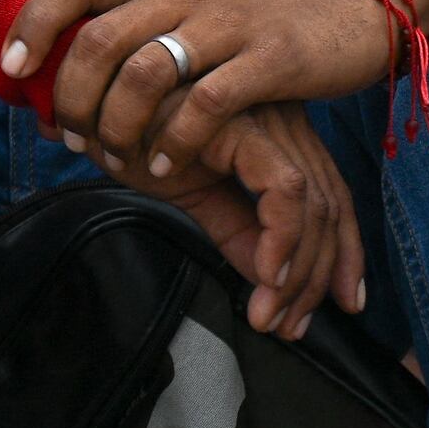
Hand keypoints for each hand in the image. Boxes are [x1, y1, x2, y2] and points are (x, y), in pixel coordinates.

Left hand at [5, 0, 428, 188]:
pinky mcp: (271, 58)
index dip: (34, 23)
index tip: (9, 68)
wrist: (350, 4)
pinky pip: (207, 103)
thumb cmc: (255, 15)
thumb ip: (137, 19)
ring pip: (145, 72)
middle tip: (68, 136)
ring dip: (118, 124)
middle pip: (100, 40)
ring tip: (113, 157)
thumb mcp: (189, 0)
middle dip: (71, 96)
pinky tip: (165, 166)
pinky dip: (176, 139)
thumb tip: (63, 59)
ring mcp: (228, 21)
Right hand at [100, 98, 362, 338]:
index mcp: (275, 130)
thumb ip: (236, 229)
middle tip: (292, 327)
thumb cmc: (130, 133)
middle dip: (319, 276)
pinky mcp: (242, 124)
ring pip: (312, 206)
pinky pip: (283, 191)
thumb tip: (271, 282)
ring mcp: (265, 118)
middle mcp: (282, 119)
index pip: (331, 197)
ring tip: (270, 316)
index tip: (343, 304)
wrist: (84, 100)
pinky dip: (283, 239)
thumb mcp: (190, 190)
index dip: (344, 254)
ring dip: (298, 272)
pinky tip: (267, 278)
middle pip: (329, 206)